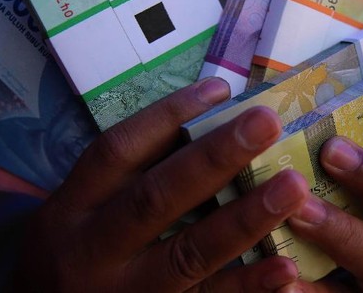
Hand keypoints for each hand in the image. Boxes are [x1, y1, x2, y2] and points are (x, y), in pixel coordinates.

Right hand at [9, 78, 310, 291]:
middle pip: (156, 198)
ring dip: (245, 219)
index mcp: (72, 207)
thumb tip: (204, 117)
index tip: (221, 88)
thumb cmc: (70, 254)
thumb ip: (128, 173)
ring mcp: (126, 292)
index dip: (168, 116)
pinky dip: (248, 285)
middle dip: (214, 158)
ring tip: (292, 187)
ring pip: (189, 254)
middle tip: (266, 123)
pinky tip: (287, 266)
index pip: (117, 151)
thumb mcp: (75, 209)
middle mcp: (94, 249)